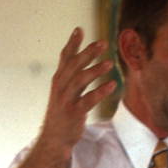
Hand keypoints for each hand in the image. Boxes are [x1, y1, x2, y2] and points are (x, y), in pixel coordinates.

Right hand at [39, 28, 116, 155]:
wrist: (54, 138)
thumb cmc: (62, 113)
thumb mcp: (63, 92)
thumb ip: (71, 76)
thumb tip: (79, 59)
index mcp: (58, 80)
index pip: (65, 57)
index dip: (72, 43)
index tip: (79, 29)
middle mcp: (60, 87)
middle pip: (75, 65)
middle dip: (88, 52)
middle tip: (103, 43)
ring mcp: (66, 100)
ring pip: (81, 80)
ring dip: (96, 70)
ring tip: (110, 63)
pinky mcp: (74, 113)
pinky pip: (88, 99)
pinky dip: (100, 91)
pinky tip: (112, 84)